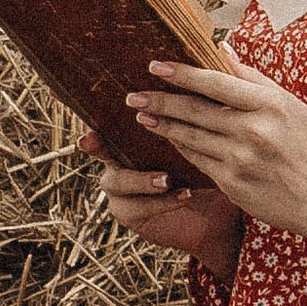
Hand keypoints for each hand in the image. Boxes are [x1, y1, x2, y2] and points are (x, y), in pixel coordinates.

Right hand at [81, 131, 245, 279]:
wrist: (217, 213)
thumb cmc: (210, 168)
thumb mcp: (203, 143)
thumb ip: (190, 123)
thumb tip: (196, 92)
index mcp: (132, 139)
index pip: (111, 125)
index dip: (98, 126)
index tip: (89, 132)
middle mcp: (119, 161)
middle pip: (102, 151)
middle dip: (98, 147)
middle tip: (96, 142)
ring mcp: (121, 190)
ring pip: (117, 181)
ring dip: (141, 179)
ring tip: (166, 179)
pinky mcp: (129, 213)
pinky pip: (138, 206)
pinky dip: (162, 200)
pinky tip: (185, 193)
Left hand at [128, 59, 306, 255]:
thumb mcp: (290, 106)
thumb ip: (253, 78)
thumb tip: (221, 47)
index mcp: (269, 105)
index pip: (216, 83)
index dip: (182, 74)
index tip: (155, 66)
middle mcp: (253, 130)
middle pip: (195, 110)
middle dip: (160, 101)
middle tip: (133, 94)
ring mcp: (240, 159)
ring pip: (191, 136)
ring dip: (162, 125)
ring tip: (142, 114)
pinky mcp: (232, 183)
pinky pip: (197, 160)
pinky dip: (181, 147)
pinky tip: (167, 138)